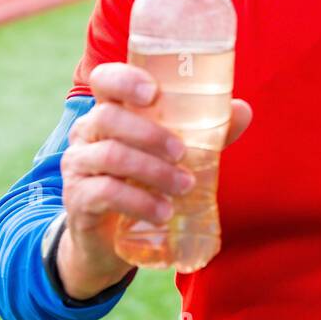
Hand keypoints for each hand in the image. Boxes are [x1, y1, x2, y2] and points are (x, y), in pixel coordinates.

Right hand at [56, 62, 252, 298]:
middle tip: (182, 153)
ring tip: (183, 186)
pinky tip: (163, 212)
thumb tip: (243, 110)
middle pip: (108, 117)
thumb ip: (205, 132)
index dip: (124, 80)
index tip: (153, 93)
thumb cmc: (143, 182)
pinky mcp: (77, 199)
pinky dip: (139, 201)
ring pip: (110, 156)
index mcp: (110, 111)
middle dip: (150, 133)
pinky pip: (104, 193)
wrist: (108, 239)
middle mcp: (87, 133)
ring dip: (152, 171)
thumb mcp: (173, 155)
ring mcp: (78, 165)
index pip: (104, 80)